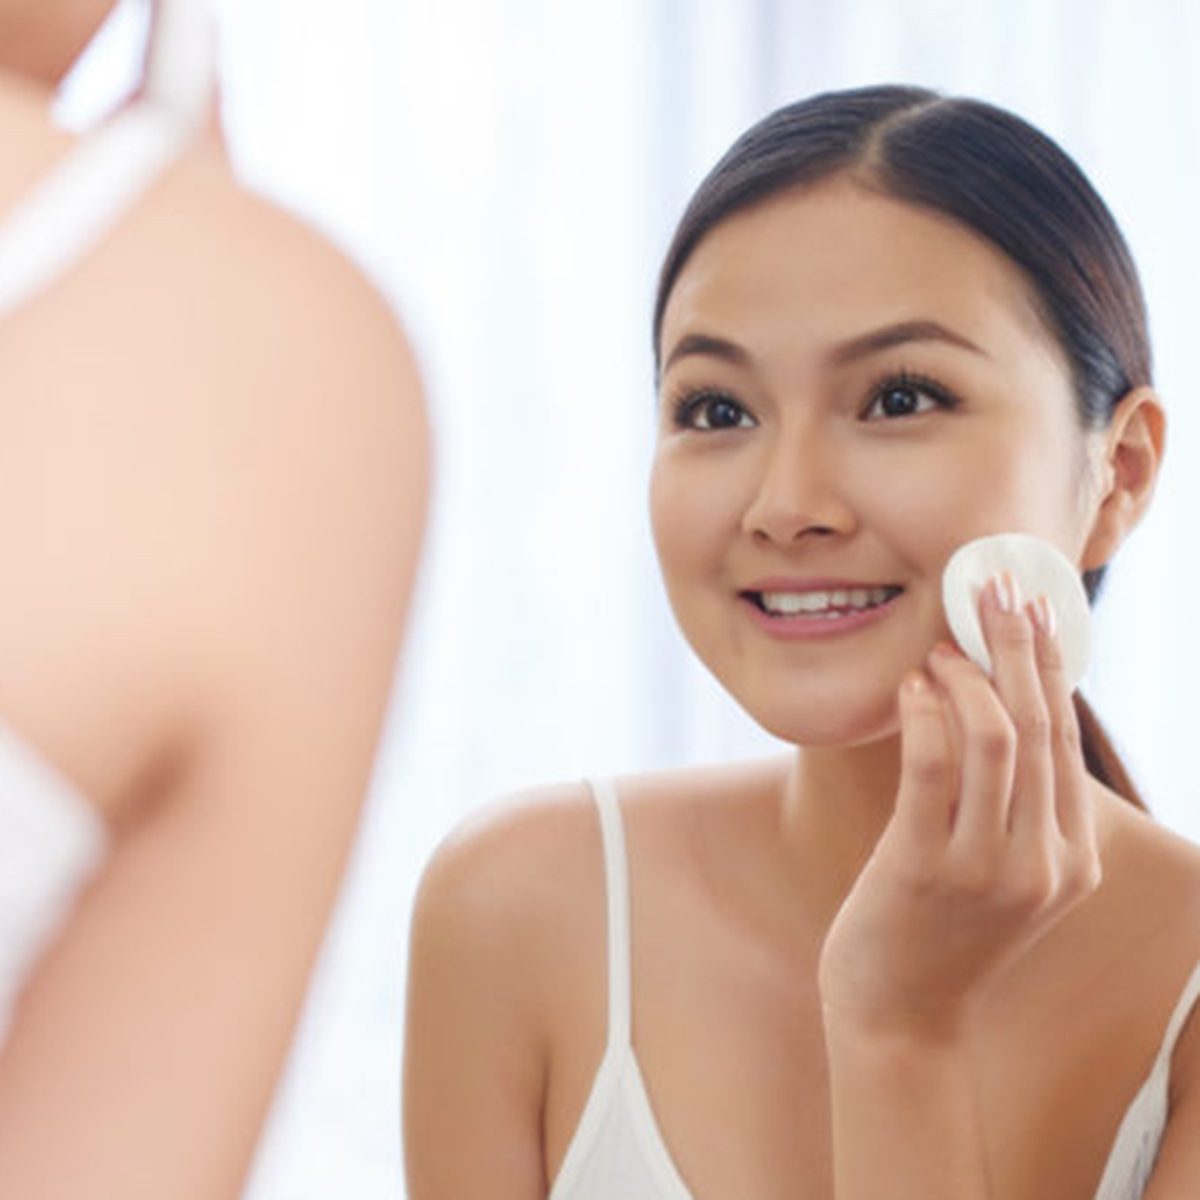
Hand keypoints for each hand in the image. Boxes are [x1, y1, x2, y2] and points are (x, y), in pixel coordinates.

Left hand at [817, 572, 1101, 1039]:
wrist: (900, 1017)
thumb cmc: (940, 932)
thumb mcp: (1000, 871)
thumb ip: (1012, 805)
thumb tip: (997, 706)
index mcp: (1072, 858)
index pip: (1065, 737)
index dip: (1047, 665)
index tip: (1031, 607)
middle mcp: (1043, 862)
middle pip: (1040, 726)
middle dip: (1017, 646)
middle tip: (994, 588)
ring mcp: (989, 869)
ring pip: (996, 740)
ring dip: (967, 677)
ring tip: (941, 645)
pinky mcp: (926, 870)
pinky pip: (933, 771)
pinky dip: (925, 717)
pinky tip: (911, 688)